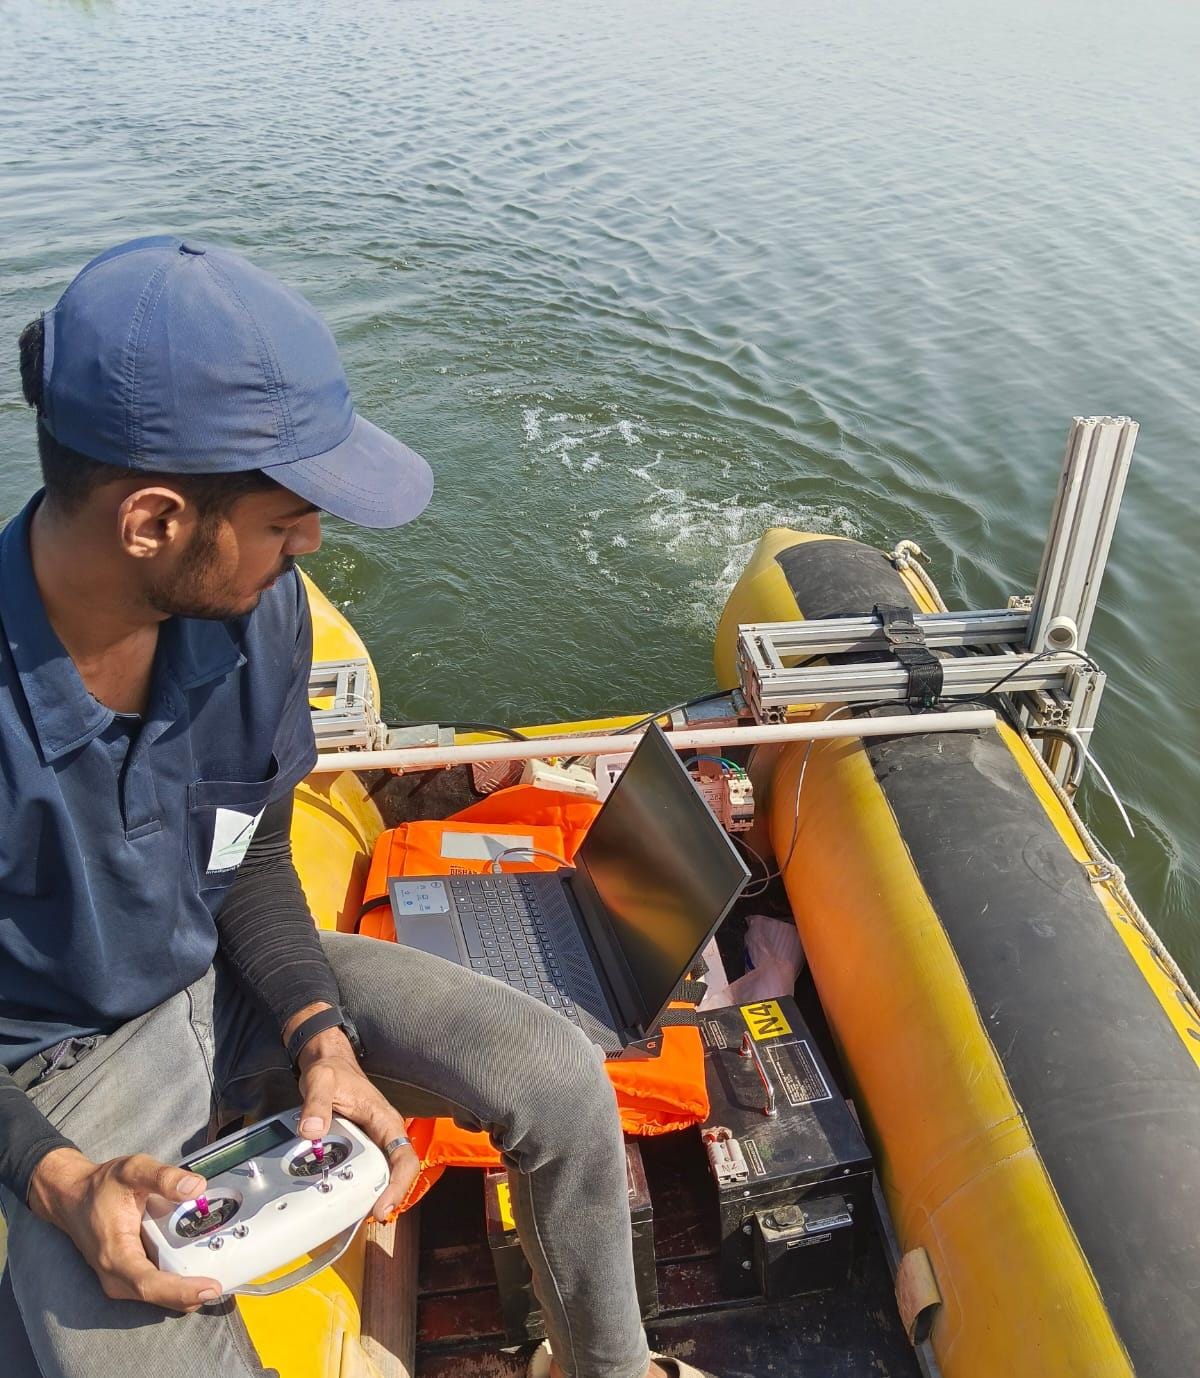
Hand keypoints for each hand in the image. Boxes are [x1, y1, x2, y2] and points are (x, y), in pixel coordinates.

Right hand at [27, 1147, 220, 1310]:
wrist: (73, 1197)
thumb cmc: (102, 1185)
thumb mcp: (133, 1170)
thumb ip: (165, 1177)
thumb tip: (197, 1187)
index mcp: (115, 1255)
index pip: (150, 1283)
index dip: (182, 1290)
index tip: (211, 1287)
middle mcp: (115, 1276)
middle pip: (158, 1296)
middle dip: (191, 1294)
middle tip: (227, 1282)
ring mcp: (119, 1281)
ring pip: (157, 1296)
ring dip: (186, 1291)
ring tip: (219, 1276)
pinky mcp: (125, 1278)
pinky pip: (154, 1288)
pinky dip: (176, 1285)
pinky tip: (199, 1271)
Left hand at [293, 1027, 420, 1220]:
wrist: (328, 1063)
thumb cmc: (331, 1070)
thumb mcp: (321, 1080)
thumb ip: (316, 1103)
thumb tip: (312, 1131)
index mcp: (385, 1120)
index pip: (404, 1157)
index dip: (398, 1186)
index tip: (382, 1207)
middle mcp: (384, 1134)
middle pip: (395, 1173)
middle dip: (386, 1198)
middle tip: (366, 1218)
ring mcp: (373, 1142)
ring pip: (381, 1175)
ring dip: (371, 1195)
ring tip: (355, 1215)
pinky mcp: (360, 1147)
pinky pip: (365, 1171)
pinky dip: (357, 1187)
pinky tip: (344, 1199)